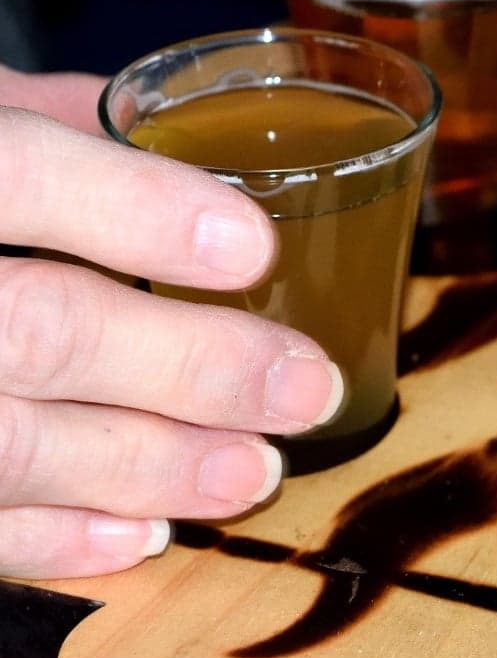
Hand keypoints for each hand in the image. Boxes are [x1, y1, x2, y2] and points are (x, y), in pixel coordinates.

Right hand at [0, 67, 342, 578]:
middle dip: (190, 368)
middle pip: (37, 330)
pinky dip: (52, 538)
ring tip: (255, 471)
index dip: (141, 213)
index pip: (22, 175)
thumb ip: (42, 119)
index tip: (255, 250)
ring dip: (146, 467)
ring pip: (3, 444)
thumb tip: (171, 134)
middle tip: (306, 389)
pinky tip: (145, 537)